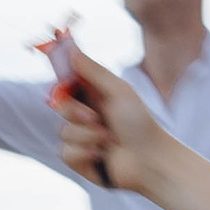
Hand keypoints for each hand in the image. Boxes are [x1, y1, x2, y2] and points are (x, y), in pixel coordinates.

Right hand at [53, 47, 170, 196]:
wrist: (150, 160)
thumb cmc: (139, 123)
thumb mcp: (118, 91)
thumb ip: (94, 71)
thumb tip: (71, 49)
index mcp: (93, 97)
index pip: (66, 84)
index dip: (62, 82)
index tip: (61, 80)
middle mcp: (85, 116)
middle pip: (60, 107)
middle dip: (76, 113)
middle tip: (96, 118)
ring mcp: (81, 138)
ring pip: (63, 132)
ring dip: (87, 136)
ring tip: (109, 141)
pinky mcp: (79, 160)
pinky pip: (65, 153)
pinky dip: (84, 153)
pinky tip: (102, 155)